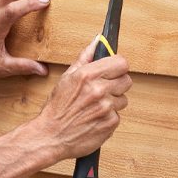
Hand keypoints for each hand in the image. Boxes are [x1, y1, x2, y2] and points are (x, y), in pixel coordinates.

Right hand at [35, 37, 131, 159]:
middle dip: (116, 84)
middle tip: (102, 90)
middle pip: (126, 80)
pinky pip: (118, 116)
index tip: (113, 71)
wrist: (50, 136)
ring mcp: (106, 108)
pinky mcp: (110, 123)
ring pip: (123, 99)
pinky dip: (108, 117)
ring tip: (95, 107)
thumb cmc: (57, 108)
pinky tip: (95, 118)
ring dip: (113, 102)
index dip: (118, 67)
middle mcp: (99, 90)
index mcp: (87, 75)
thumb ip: (85, 58)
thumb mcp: (67, 78)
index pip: (122, 63)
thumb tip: (98, 40)